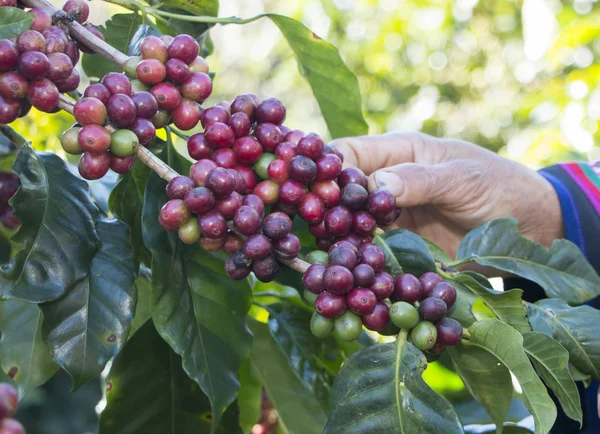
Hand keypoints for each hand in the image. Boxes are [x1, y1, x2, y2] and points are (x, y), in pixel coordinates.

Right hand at [331, 132, 563, 259]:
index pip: (349, 154)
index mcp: (399, 153)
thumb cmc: (501, 188)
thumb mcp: (463, 179)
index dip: (328, 171)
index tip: (318, 195)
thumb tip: (375, 184)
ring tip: (329, 257)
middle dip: (327, 210)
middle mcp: (388, 183)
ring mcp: (392, 218)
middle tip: (320, 232)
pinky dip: (361, 262)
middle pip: (343, 193)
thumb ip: (422, 179)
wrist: (532, 228)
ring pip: (351, 225)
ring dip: (340, 240)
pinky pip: (372, 252)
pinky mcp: (401, 246)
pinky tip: (351, 274)